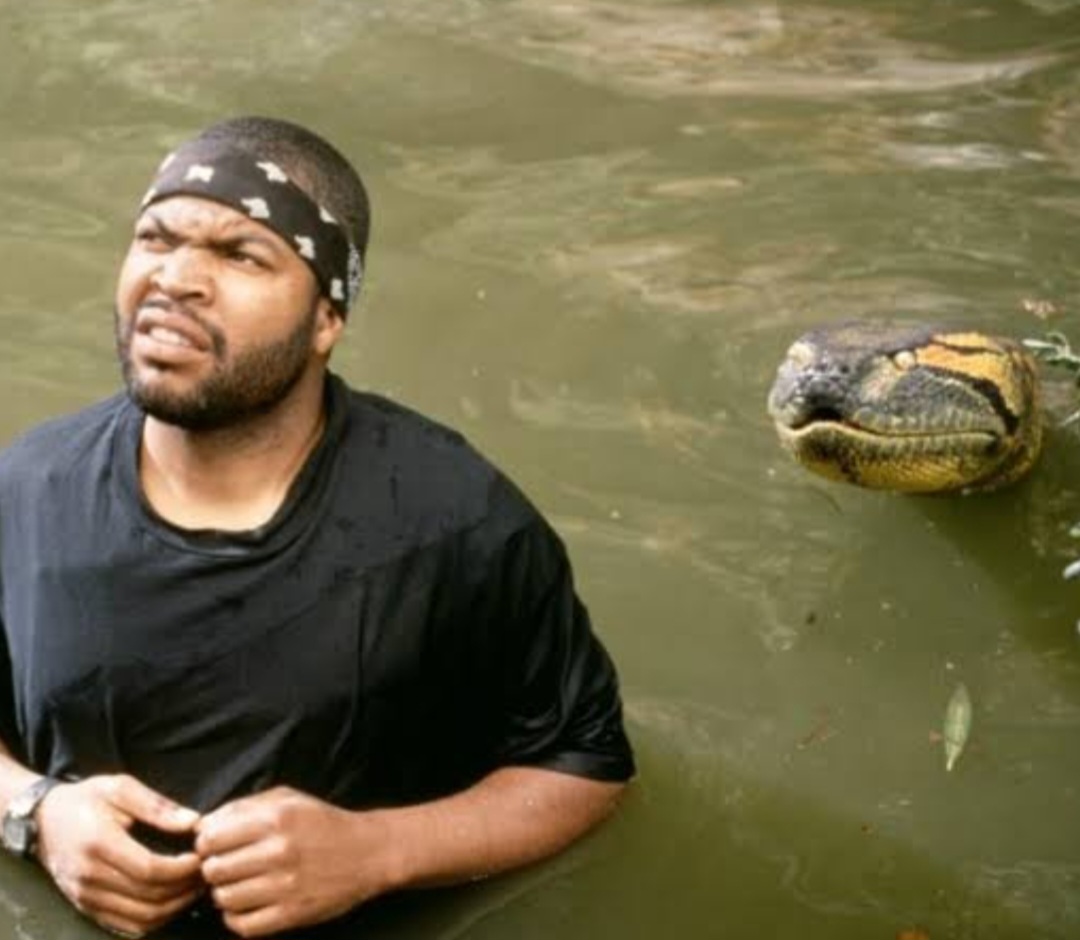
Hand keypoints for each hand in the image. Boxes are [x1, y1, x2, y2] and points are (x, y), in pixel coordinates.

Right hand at [35, 775, 202, 937]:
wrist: (43, 820)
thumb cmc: (86, 799)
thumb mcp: (120, 788)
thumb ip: (157, 806)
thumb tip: (193, 822)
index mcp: (99, 844)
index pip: (149, 870)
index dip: (182, 869)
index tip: (202, 857)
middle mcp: (90, 877)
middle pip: (148, 897)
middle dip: (184, 888)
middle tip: (206, 873)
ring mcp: (86, 897)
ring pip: (140, 918)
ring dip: (174, 907)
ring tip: (194, 887)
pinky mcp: (86, 907)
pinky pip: (126, 926)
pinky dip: (154, 920)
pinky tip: (172, 902)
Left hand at [196, 786, 389, 936]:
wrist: (368, 853)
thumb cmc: (324, 823)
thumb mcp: (288, 799)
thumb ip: (244, 806)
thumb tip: (203, 826)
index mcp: (275, 820)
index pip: (211, 838)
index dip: (206, 844)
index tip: (214, 846)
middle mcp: (278, 852)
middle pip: (213, 870)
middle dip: (213, 869)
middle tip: (226, 867)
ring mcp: (285, 886)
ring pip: (224, 899)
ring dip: (225, 893)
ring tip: (239, 885)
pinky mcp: (291, 914)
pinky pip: (243, 925)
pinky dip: (237, 918)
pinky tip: (247, 905)